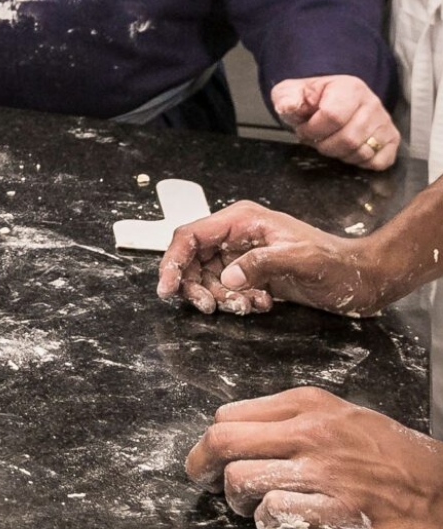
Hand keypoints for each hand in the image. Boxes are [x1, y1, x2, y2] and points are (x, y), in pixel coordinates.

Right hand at [157, 200, 392, 317]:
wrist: (362, 279)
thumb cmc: (336, 264)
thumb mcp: (300, 260)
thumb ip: (260, 264)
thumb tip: (227, 278)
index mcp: (241, 221)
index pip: (191, 236)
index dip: (173, 261)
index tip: (166, 288)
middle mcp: (236, 235)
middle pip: (193, 259)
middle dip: (196, 286)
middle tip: (210, 307)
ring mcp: (243, 255)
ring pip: (208, 277)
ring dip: (219, 297)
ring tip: (247, 306)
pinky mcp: (252, 273)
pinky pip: (226, 288)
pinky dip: (235, 301)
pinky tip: (260, 304)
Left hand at [184, 386, 442, 528]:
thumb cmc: (395, 456)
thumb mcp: (343, 416)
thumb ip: (294, 419)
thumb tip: (245, 433)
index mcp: (307, 404)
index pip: (229, 415)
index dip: (213, 440)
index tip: (214, 457)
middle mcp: (310, 432)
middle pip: (223, 441)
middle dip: (203, 466)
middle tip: (206, 483)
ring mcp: (322, 471)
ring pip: (240, 478)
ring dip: (235, 499)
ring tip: (250, 508)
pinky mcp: (336, 510)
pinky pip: (273, 512)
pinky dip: (266, 523)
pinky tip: (280, 526)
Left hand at [270, 75, 398, 169]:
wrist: (332, 96)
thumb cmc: (312, 98)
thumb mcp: (292, 91)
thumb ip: (287, 98)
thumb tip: (288, 107)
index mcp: (349, 88)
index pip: (333, 116)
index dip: (313, 130)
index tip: (303, 129)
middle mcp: (372, 103)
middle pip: (348, 139)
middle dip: (324, 145)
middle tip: (315, 139)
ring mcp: (384, 122)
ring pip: (362, 153)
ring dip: (339, 154)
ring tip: (330, 142)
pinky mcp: (392, 138)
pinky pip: (378, 162)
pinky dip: (360, 162)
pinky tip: (347, 150)